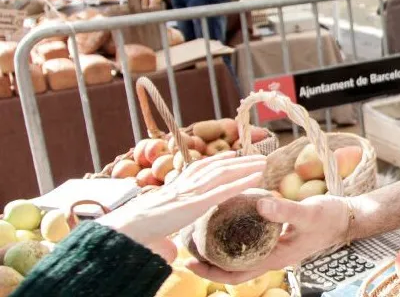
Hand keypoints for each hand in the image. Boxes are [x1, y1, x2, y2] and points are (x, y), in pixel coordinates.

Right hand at [96, 153, 265, 261]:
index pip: (199, 168)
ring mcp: (191, 191)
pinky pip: (225, 189)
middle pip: (216, 167)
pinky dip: (242, 181)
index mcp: (175, 187)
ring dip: (246, 165)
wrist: (127, 229)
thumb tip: (173, 253)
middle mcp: (185, 184)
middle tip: (257, 156)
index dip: (217, 161)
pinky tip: (257, 177)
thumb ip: (168, 241)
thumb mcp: (156, 232)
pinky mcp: (197, 203)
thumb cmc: (136, 232)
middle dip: (238, 160)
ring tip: (263, 162)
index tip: (232, 156)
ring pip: (224, 173)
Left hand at [185, 193, 352, 284]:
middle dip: (206, 262)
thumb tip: (259, 203)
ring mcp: (272, 247)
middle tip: (183, 248)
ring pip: (238, 256)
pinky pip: (248, 242)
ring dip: (216, 250)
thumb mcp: (308, 212)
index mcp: (275, 258)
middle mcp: (270, 256)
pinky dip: (232, 235)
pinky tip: (223, 221)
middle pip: (231, 269)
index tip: (189, 261)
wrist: (346, 216)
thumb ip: (285, 210)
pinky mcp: (275, 237)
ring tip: (196, 236)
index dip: (211, 271)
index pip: (236, 274)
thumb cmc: (329, 217)